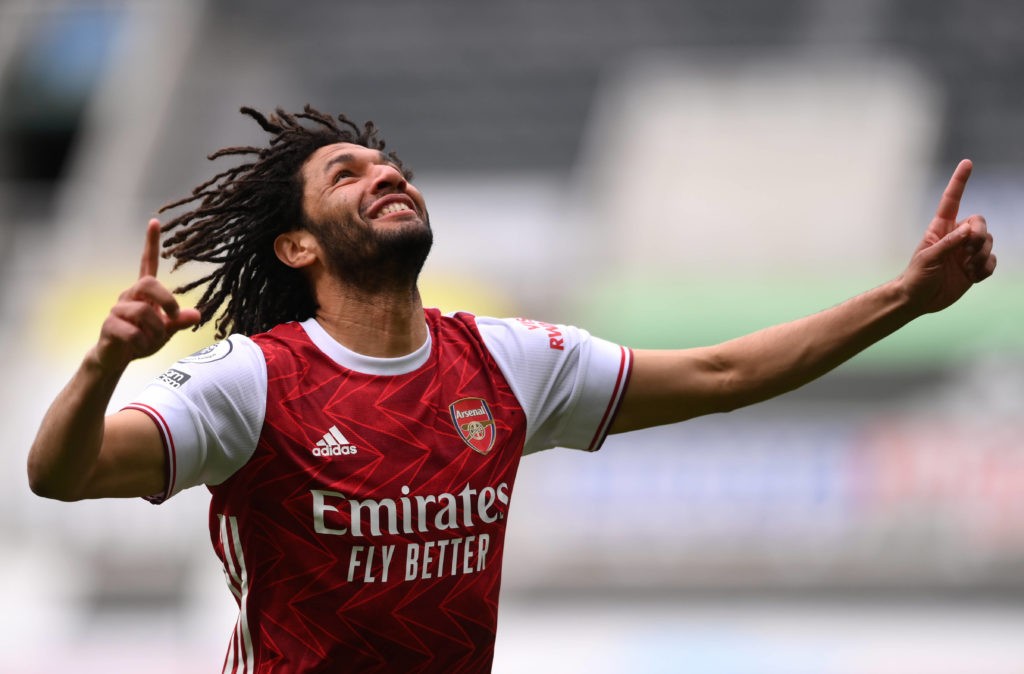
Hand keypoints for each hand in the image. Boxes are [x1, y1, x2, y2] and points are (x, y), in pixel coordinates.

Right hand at [93, 219, 201, 370]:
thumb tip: (197, 314)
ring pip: (142, 312)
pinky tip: (140, 346)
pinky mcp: (109, 325)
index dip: (150, 243)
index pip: (147, 263)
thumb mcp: (167, 331)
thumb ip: (180, 322)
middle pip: (147, 283)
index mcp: (144, 293)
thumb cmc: (142, 340)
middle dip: (166, 300)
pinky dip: (143, 342)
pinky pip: (131, 332)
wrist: (116, 359)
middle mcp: (129, 296)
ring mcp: (117, 309)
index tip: (154, 222)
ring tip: (154, 339)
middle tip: (173, 317)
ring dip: (156, 330)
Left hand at [900, 159, 995, 314]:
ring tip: (967, 269)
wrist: (919, 299)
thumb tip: (968, 230)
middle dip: (979, 235)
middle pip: (980, 222)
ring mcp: (966, 252)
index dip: (959, 181)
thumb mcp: (927, 258)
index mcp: (940, 228)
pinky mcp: (975, 267)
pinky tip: (973, 277)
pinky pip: (992, 260)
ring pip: (989, 242)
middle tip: (968, 251)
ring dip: (981, 256)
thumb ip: (948, 243)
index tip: (967, 163)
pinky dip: (986, 269)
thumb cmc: (916, 276)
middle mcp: (956, 236)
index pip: (952, 200)